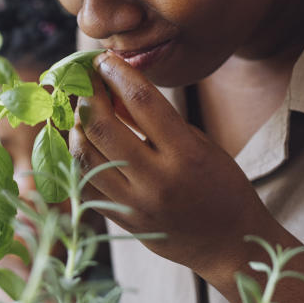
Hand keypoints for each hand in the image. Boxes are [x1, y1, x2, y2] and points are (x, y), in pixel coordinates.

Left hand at [69, 51, 277, 278]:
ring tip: (79, 110)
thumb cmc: (219, 184)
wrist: (228, 243)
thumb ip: (157, 120)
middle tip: (84, 81)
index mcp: (186, 154)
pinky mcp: (121, 221)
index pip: (142, 100)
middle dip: (87, 94)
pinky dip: (75, 157)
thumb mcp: (198, 143)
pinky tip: (80, 141)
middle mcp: (157, 179)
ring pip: (85, 155)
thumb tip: (114, 89)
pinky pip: (83, 184)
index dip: (117, 73)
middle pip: (103, 126)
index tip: (103, 59)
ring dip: (75, 125)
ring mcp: (135, 203)